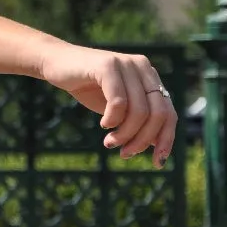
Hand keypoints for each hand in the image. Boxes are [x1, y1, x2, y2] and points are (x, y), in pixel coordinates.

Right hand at [38, 43, 177, 168]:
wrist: (56, 64)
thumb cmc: (88, 88)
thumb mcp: (118, 108)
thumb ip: (137, 121)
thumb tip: (158, 147)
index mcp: (149, 77)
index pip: (169, 113)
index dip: (166, 140)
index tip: (157, 163)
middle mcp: (142, 67)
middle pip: (158, 114)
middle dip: (142, 140)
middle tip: (125, 153)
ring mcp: (126, 64)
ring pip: (139, 111)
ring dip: (124, 134)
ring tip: (109, 142)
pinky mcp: (107, 65)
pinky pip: (119, 102)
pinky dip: (112, 119)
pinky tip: (103, 124)